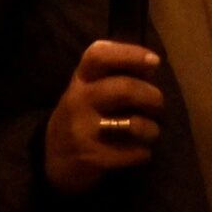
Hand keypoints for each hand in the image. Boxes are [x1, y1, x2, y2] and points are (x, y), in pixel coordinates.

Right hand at [42, 41, 163, 194]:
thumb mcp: (90, 88)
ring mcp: (82, 130)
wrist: (53, 158)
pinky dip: (143, 153)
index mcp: (81, 79)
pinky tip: (141, 152)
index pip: (99, 55)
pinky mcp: (90, 157)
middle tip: (158, 103)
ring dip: (151, 129)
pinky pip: (130, 153)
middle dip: (151, 96)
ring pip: (131, 124)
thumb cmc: (83, 115)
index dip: (130, 53)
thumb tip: (151, 65)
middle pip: (124, 89)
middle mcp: (79, 100)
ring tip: (152, 132)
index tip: (154, 61)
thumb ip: (116, 74)